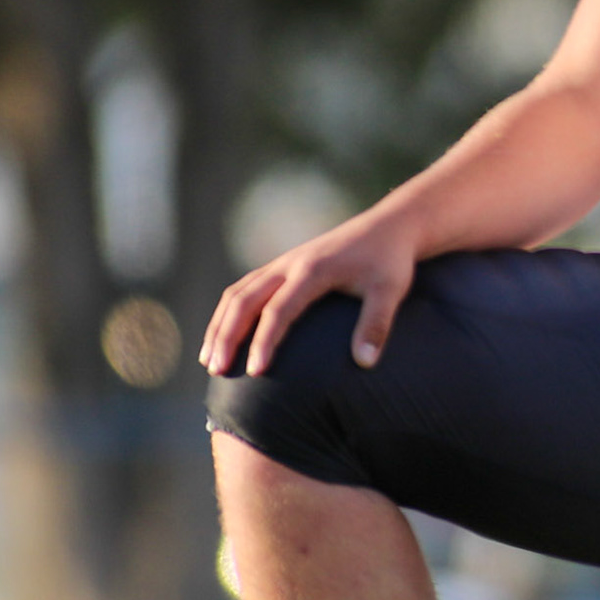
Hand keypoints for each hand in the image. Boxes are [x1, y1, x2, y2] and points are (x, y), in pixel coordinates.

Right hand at [201, 210, 418, 378]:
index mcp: (313, 269)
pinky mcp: (283, 266)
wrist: (388, 227)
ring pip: (237, 292)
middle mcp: (290, 264)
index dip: (264, 341)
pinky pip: (245, 288)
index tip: (256, 372)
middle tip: (216, 370)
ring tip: (208, 360)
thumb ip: (377, 325)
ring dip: (220, 325)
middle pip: (244, 299)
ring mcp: (283, 263)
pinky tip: (223, 335)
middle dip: (226, 335)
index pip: (279, 309)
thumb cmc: (390, 261)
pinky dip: (228, 312)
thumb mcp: (391, 291)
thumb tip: (364, 363)